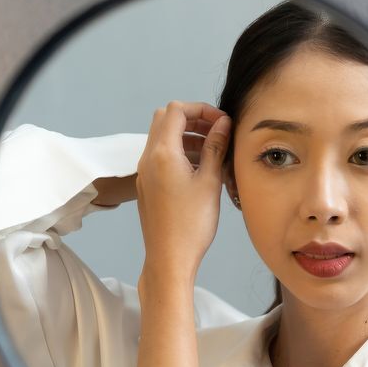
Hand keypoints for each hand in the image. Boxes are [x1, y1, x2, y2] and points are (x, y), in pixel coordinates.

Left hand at [135, 101, 230, 281]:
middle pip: (165, 120)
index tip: (222, 121)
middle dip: (193, 119)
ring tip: (214, 150)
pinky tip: (202, 167)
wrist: (169, 257)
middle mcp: (148, 159)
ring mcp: (145, 172)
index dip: (201, 109)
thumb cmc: (191, 224)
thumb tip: (222, 123)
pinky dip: (180, 152)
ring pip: (163, 138)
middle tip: (217, 131)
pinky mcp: (148, 184)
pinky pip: (161, 157)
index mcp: (162, 153)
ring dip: (187, 136)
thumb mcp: (209, 181)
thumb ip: (215, 147)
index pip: (176, 110)